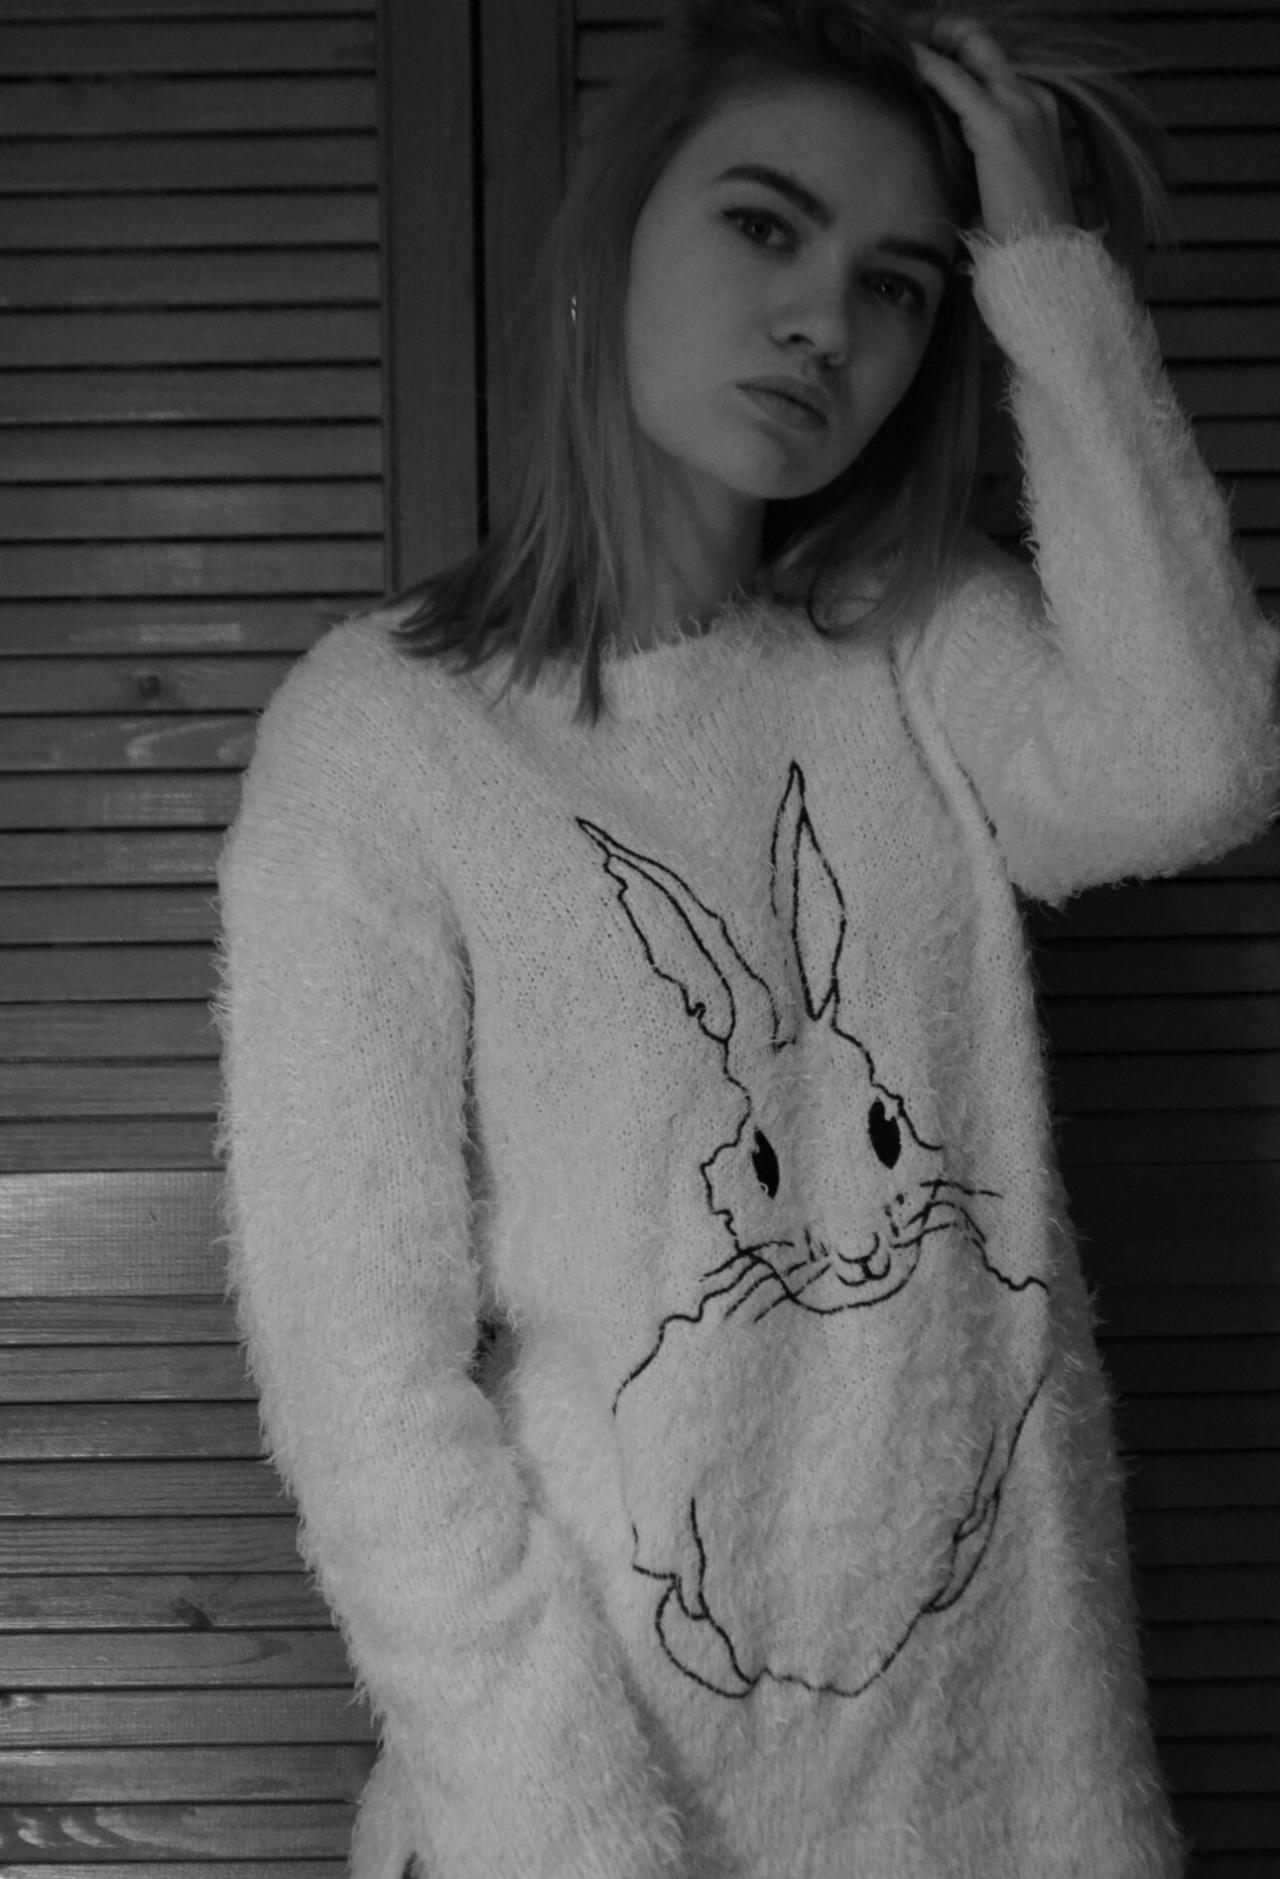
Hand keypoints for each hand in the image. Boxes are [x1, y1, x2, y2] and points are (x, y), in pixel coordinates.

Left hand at [909, 15, 1075, 238]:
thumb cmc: (1018, 232)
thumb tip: (940, 152)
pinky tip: (904, 58)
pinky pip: (955, 80)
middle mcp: (1032, 99)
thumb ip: (975, 156)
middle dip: (942, 32)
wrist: (1045, 256)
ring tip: (896, 43)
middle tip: (903, 38)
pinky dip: (927, 65)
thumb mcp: (996, 182)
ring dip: (930, 41)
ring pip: (971, 50)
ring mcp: (1020, 108)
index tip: (920, 54)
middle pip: (982, 44)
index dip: (954, 55)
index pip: (990, 67)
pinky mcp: (1000, 126)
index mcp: (1036, 111)